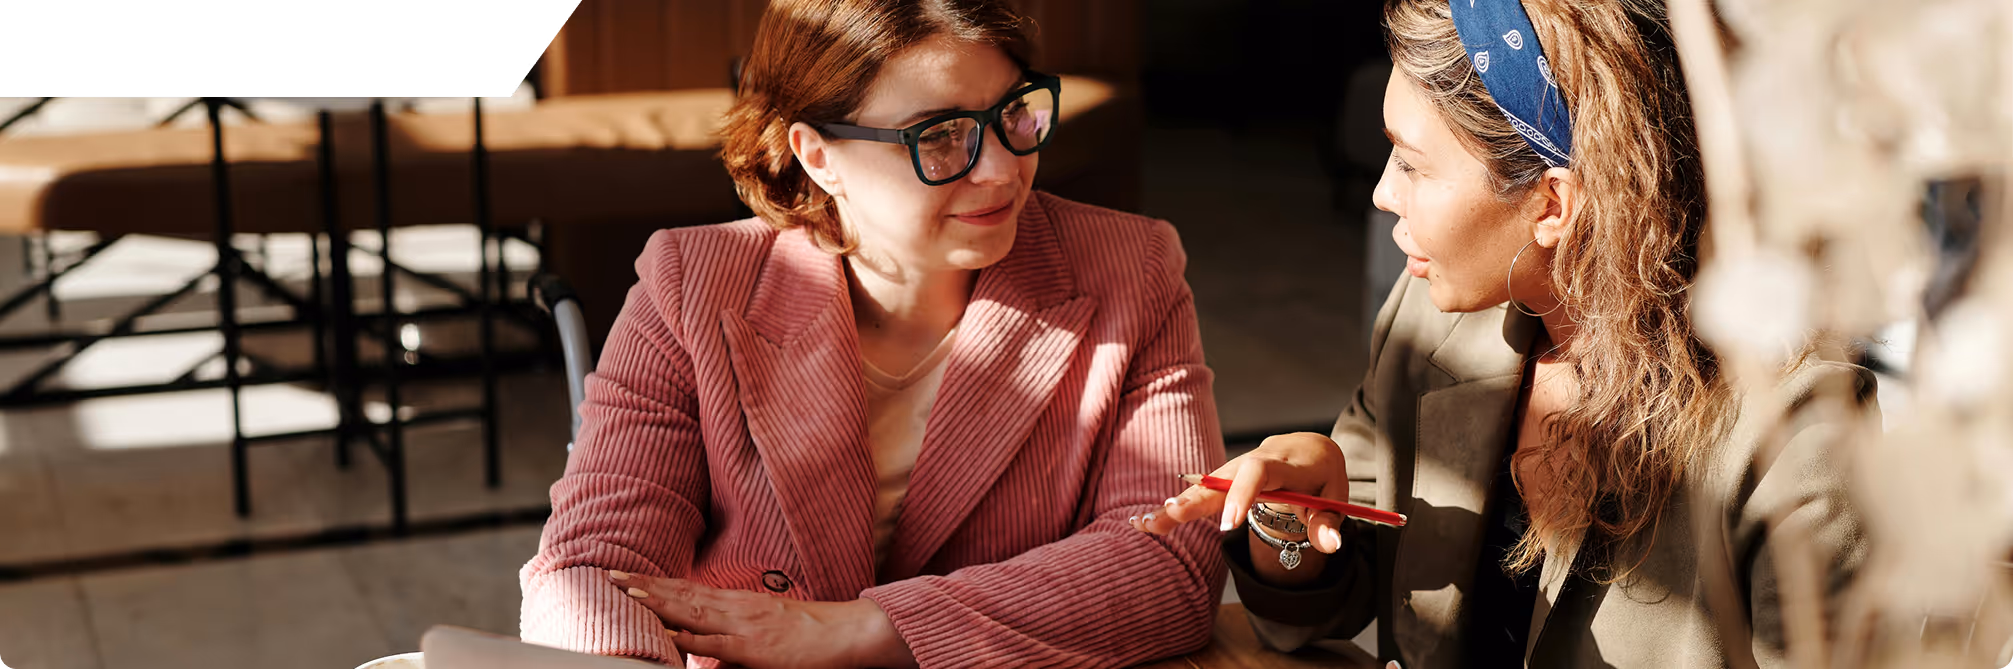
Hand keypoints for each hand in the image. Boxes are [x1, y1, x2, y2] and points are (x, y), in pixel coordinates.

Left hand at [608, 571, 914, 668]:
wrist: (843, 635)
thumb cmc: (808, 635)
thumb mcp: (764, 631)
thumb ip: (729, 639)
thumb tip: (700, 652)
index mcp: (737, 604)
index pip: (688, 590)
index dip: (656, 583)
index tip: (627, 575)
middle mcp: (735, 609)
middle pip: (682, 594)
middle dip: (645, 585)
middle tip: (611, 574)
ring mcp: (742, 626)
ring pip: (692, 611)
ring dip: (658, 600)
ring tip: (628, 591)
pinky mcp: (752, 648)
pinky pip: (715, 643)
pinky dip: (689, 636)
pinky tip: (668, 631)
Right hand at [1130, 432, 1351, 553]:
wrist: (1311, 449)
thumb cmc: (1323, 479)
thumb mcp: (1335, 500)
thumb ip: (1328, 524)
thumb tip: (1331, 547)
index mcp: (1287, 462)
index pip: (1259, 471)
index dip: (1241, 494)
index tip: (1226, 526)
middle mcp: (1257, 458)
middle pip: (1222, 476)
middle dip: (1196, 497)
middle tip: (1171, 516)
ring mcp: (1238, 466)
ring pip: (1205, 483)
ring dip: (1178, 504)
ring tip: (1146, 525)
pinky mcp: (1226, 476)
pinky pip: (1201, 489)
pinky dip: (1177, 505)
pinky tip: (1147, 521)